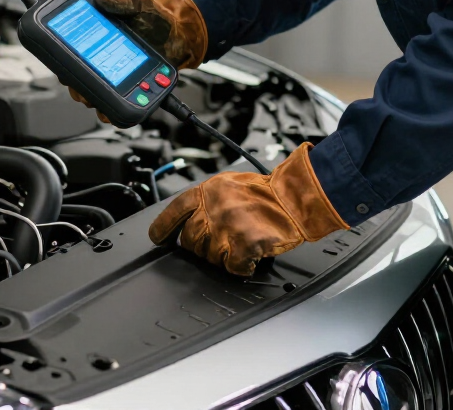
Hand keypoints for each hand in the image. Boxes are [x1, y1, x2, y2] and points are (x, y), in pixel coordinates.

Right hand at [64, 0, 207, 123]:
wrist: (179, 33)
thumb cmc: (153, 16)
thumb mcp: (136, 3)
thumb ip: (120, 0)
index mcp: (95, 42)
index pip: (69, 58)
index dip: (64, 67)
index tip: (66, 72)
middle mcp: (101, 62)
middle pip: (78, 83)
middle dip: (78, 90)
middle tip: (84, 90)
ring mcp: (115, 78)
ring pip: (94, 99)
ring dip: (94, 101)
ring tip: (99, 100)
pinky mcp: (130, 90)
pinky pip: (117, 107)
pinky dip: (114, 110)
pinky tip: (118, 107)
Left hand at [147, 143, 347, 275]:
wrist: (294, 197)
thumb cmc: (267, 192)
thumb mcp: (228, 185)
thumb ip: (208, 200)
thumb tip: (191, 218)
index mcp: (207, 192)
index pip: (174, 212)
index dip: (162, 228)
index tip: (158, 238)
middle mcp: (212, 210)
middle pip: (190, 241)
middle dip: (202, 246)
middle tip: (221, 241)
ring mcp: (226, 228)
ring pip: (209, 257)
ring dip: (224, 256)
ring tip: (240, 244)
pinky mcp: (243, 245)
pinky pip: (232, 267)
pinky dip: (241, 266)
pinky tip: (250, 257)